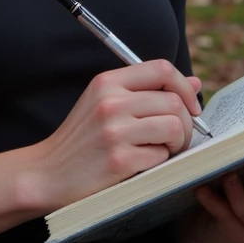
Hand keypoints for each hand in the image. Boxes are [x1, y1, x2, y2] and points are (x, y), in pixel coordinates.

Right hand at [26, 60, 202, 212]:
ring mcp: (114, 131)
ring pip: (174, 127)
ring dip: (177, 143)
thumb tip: (195, 83)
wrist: (48, 173)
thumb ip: (147, 91)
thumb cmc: (82, 140)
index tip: (190, 105)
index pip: (161, 69)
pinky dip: (159, 162)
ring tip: (162, 150)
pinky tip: (143, 164)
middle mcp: (111, 101)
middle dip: (186, 123)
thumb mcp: (106, 103)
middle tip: (177, 139)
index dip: (184, 86)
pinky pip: (161, 156)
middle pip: (173, 101)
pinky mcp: (119, 160)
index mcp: (107, 82)